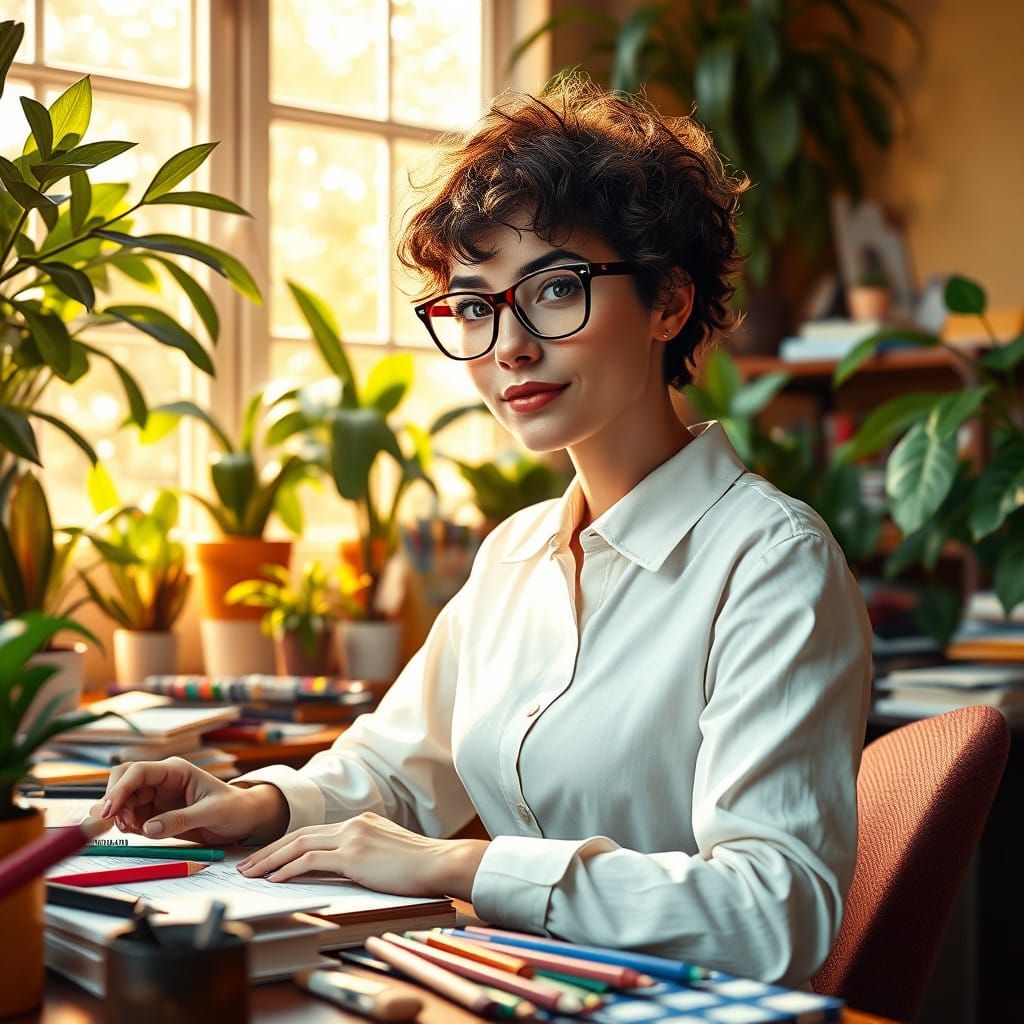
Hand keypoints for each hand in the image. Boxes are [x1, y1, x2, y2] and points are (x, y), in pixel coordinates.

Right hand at [89, 757, 288, 845]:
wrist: (242, 819)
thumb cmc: (233, 808)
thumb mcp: (212, 813)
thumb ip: (181, 819)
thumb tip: (148, 828)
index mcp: (176, 770)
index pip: (138, 772)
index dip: (118, 789)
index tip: (106, 811)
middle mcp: (162, 780)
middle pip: (123, 782)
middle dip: (112, 800)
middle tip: (111, 824)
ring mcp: (156, 797)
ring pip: (123, 801)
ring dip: (118, 815)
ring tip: (131, 830)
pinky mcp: (155, 813)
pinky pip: (131, 816)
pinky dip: (126, 824)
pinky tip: (135, 831)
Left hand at [236, 812, 488, 900]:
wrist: (440, 862)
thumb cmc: (420, 865)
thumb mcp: (386, 853)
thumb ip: (363, 854)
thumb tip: (341, 868)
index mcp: (361, 822)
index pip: (314, 831)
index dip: (286, 843)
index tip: (266, 856)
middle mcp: (353, 824)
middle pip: (300, 834)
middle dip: (269, 850)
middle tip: (246, 864)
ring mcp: (353, 837)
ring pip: (299, 845)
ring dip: (270, 859)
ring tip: (251, 873)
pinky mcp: (354, 855)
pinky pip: (311, 860)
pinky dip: (289, 868)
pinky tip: (274, 878)